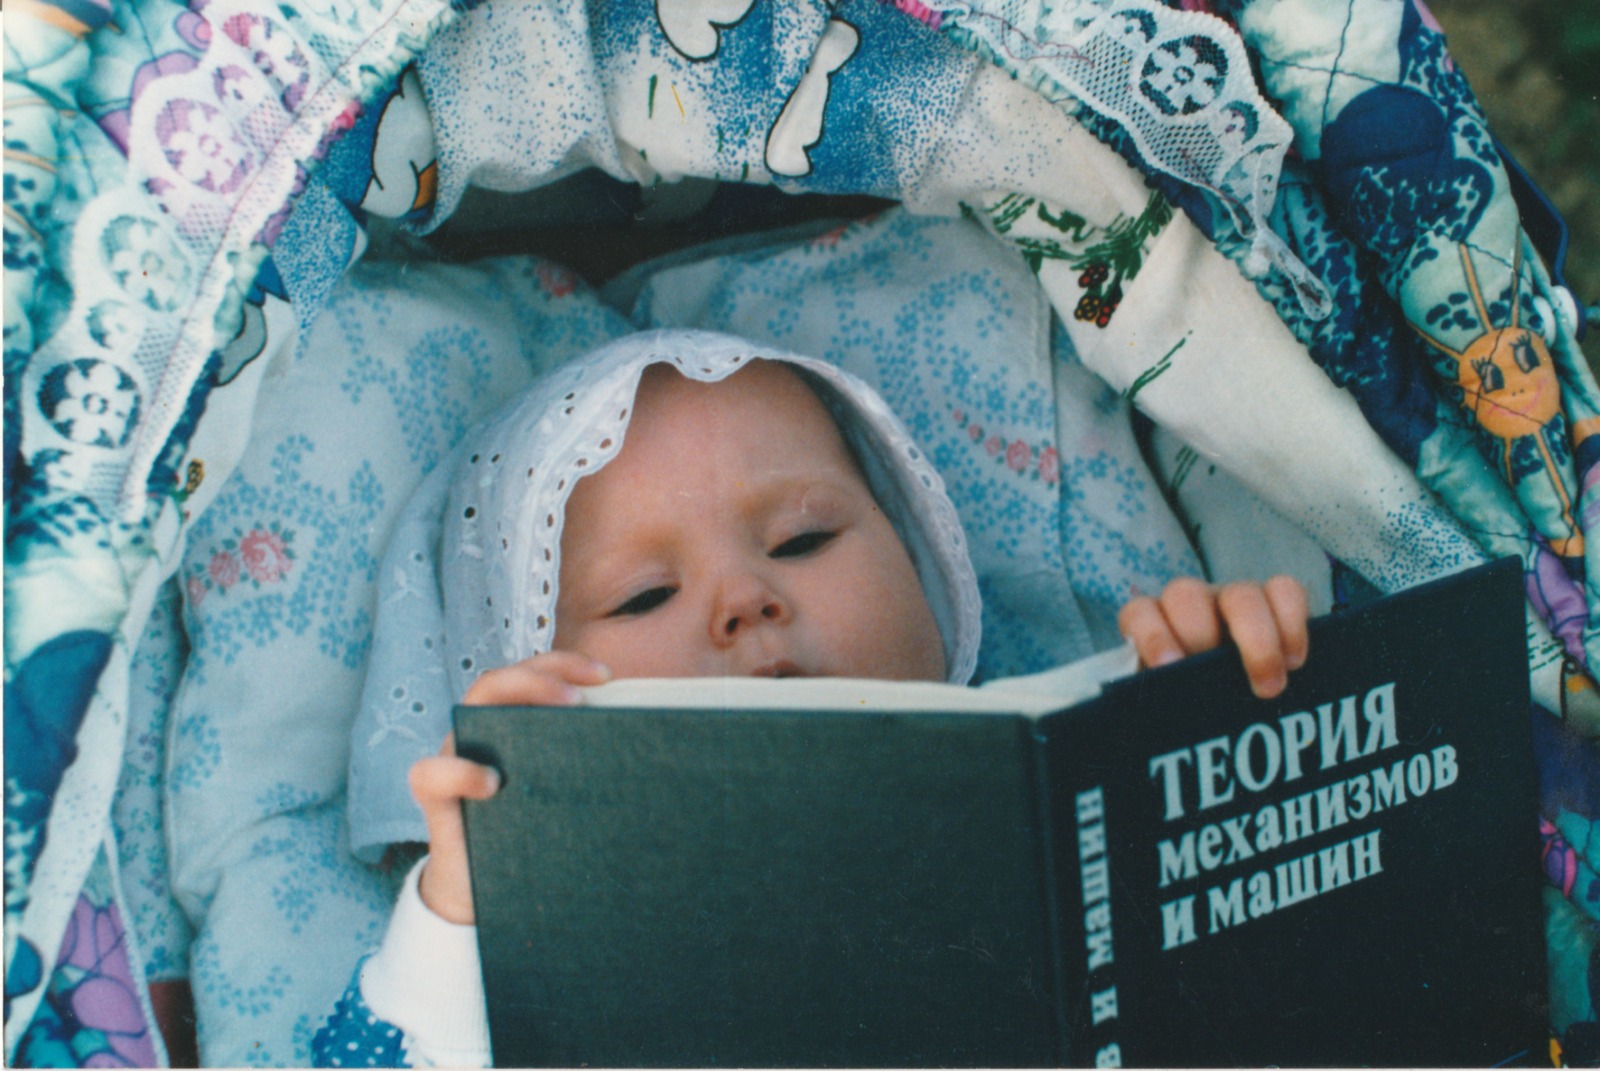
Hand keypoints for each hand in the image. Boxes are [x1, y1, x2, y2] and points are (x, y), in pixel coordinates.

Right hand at [412, 652, 610, 923]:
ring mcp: (452, 758)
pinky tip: (493, 784)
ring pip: (464, 710)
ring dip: (509, 703)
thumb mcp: (559, 793)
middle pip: (498, 681)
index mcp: (508, 723)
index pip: (531, 674)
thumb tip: (648, 756)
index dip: (565, 665)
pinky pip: (431, 773)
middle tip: (581, 698)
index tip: (607, 676)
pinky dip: (461, 772)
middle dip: (541, 676)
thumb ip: (582, 765)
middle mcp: (477, 733)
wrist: (477, 889)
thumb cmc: (527, 831)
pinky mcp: (432, 797)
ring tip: (559, 718)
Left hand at [1117, 576, 1308, 699]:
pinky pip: (1286, 591)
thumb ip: (1157, 708)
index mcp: (1154, 629)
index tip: (1168, 665)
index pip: (1140, 613)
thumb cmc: (1193, 712)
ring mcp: (1232, 600)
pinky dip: (1292, 624)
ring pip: (1241, 594)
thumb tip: (1156, 719)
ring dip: (1257, 640)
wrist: (1243, 716)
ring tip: (1269, 688)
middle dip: (1201, 635)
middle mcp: (1191, 607)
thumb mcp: (1169, 713)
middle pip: (1186, 595)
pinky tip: (1295, 663)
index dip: (1152, 634)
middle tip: (1218, 683)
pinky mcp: (1275, 601)